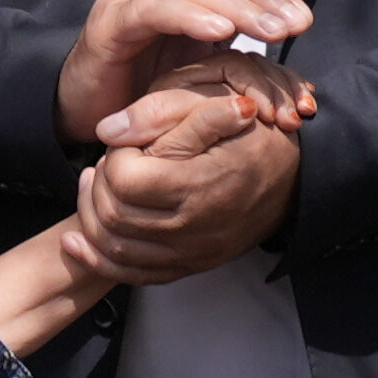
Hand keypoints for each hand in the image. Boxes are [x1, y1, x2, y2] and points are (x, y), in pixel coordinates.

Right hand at [58, 0, 313, 144]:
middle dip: (260, 0)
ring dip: (235, 8)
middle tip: (295, 26)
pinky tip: (220, 32)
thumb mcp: (203, 43)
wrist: (91, 107)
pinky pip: (153, 10)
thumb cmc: (147, 74)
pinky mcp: (107, 19)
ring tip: (269, 33)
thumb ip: (239, 11)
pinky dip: (189, 17)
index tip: (304, 20)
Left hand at [70, 82, 303, 283]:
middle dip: (97, 188)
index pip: (125, 180)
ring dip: (90, 219)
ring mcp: (195, 251)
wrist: (301, 176)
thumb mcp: (217, 102)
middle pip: (114, 216)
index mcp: (201, 182)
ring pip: (116, 248)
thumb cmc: (256, 131)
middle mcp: (197, 225)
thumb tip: (108, 129)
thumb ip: (161, 111)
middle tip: (101, 165)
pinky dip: (98, 260)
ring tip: (92, 189)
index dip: (115, 158)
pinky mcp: (193, 265)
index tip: (125, 143)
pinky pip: (134, 274)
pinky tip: (76, 243)